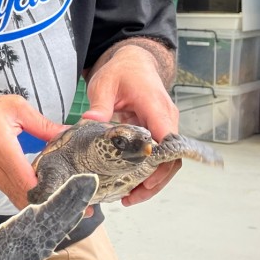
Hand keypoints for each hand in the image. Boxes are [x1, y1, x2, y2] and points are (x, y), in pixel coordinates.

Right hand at [0, 94, 66, 209]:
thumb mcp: (12, 107)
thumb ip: (41, 123)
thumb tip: (68, 134)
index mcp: (3, 148)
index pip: (28, 180)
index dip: (50, 190)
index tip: (74, 190)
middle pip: (29, 199)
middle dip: (56, 203)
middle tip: (84, 205)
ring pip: (24, 203)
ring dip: (47, 204)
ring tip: (74, 204)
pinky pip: (19, 198)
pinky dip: (37, 201)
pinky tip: (54, 198)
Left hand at [83, 44, 180, 205]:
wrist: (135, 61)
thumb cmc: (122, 71)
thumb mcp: (105, 84)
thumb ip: (99, 105)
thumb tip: (88, 121)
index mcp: (155, 107)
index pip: (167, 140)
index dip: (160, 162)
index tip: (145, 180)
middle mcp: (166, 118)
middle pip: (171, 158)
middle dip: (154, 181)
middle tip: (130, 197)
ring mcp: (165, 126)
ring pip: (167, 161)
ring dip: (152, 181)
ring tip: (129, 198)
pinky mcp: (158, 132)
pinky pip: (158, 156)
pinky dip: (148, 172)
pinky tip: (130, 185)